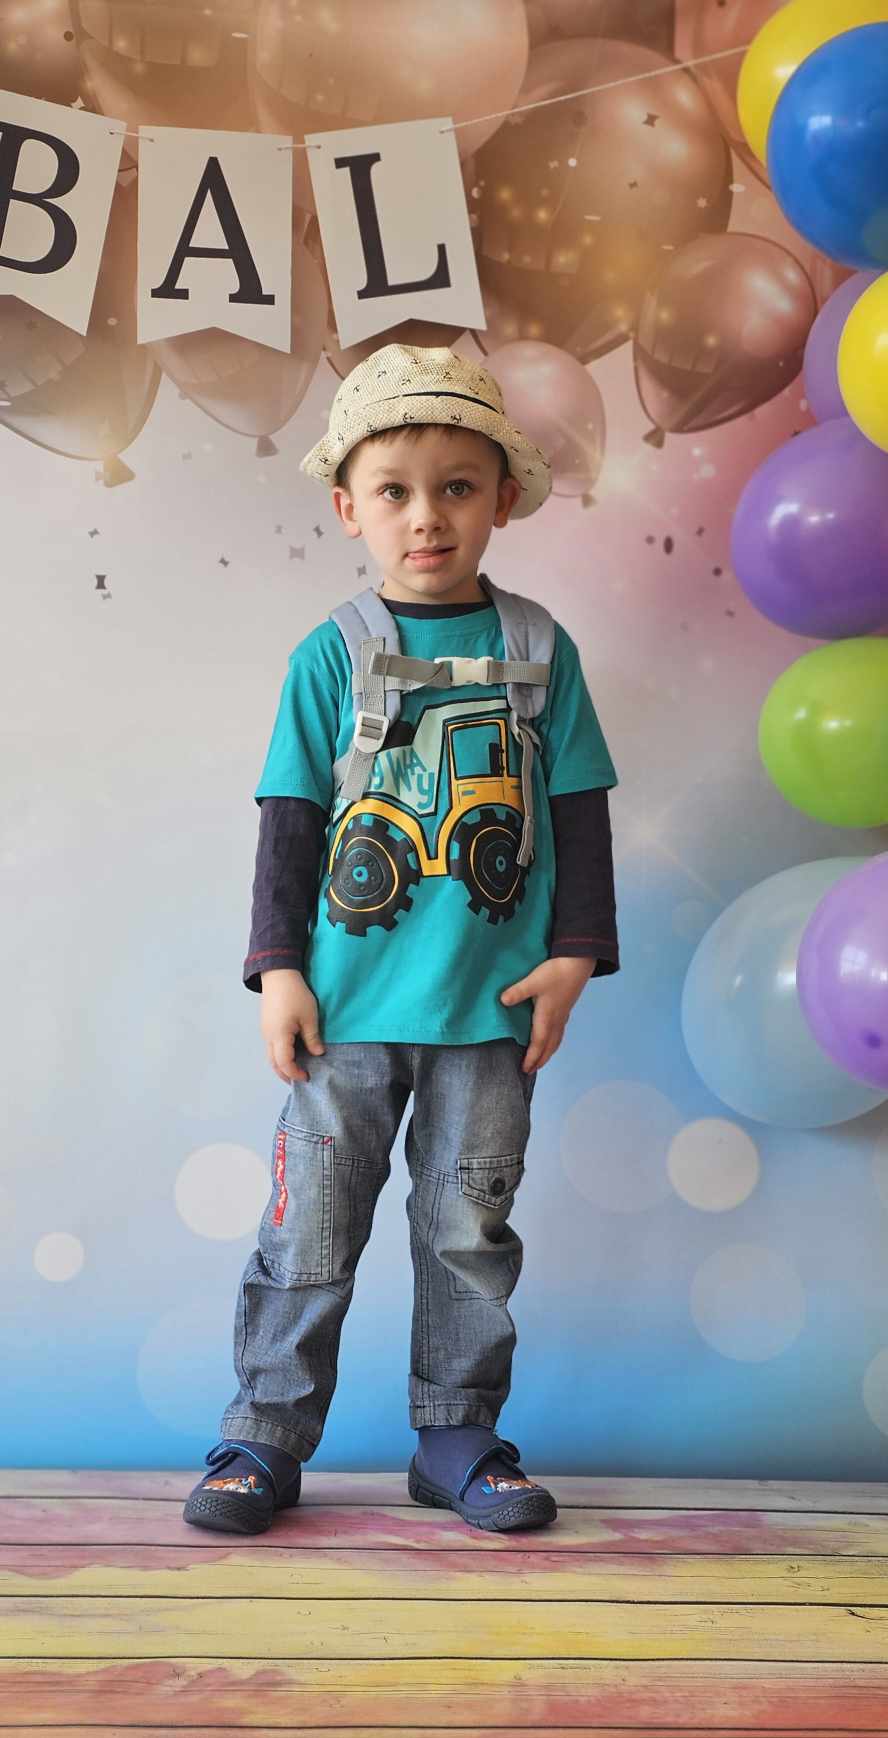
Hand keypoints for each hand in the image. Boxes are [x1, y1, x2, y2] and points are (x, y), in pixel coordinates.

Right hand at [259, 968, 325, 1084]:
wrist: (278, 975)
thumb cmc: (295, 995)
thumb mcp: (309, 1017)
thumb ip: (312, 1038)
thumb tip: (317, 1054)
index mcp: (279, 1036)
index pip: (285, 1063)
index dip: (295, 1073)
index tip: (307, 1077)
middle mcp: (268, 1037)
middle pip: (274, 1063)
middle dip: (285, 1074)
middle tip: (299, 1079)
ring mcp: (265, 1031)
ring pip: (270, 1055)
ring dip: (281, 1065)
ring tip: (295, 1069)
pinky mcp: (266, 1025)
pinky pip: (271, 1046)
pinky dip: (279, 1055)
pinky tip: (290, 1053)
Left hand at [500, 956, 595, 1072]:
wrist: (579, 962)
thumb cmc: (556, 972)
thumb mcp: (533, 981)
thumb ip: (517, 992)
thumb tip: (502, 1001)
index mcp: (547, 1017)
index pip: (538, 1044)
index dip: (532, 1057)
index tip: (524, 1069)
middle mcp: (556, 1020)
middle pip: (549, 1046)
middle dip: (540, 1060)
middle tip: (530, 1071)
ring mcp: (563, 1015)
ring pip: (556, 1041)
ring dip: (548, 1053)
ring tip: (540, 1061)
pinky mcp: (566, 1009)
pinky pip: (559, 1033)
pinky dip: (553, 1042)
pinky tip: (550, 1039)